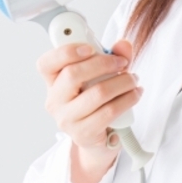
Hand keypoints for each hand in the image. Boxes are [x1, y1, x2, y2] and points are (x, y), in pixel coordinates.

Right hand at [36, 39, 142, 171]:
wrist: (97, 138)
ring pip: (97, 93)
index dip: (66, 52)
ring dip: (122, 82)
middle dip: (104, 63)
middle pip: (73, 74)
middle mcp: (55, 101)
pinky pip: (109, 111)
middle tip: (123, 62)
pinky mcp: (84, 133)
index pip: (46, 64)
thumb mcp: (100, 75)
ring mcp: (67, 119)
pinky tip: (135, 94)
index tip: (91, 47)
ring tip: (134, 79)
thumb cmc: (95, 102)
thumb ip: (111, 56)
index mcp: (53, 82)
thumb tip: (124, 45)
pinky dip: (128, 99)